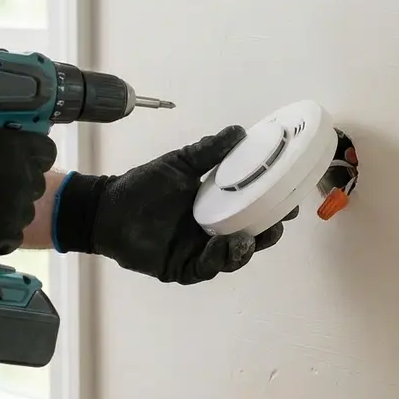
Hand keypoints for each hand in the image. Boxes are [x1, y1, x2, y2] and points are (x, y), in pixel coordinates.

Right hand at [0, 125, 56, 255]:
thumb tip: (1, 138)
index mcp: (15, 148)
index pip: (46, 151)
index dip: (34, 155)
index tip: (18, 159)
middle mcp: (23, 178)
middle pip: (36, 182)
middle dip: (20, 183)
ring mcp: (17, 210)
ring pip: (25, 211)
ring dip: (9, 210)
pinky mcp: (5, 236)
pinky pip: (13, 235)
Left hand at [53, 125, 296, 283]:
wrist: (107, 207)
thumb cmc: (144, 185)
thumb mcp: (182, 164)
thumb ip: (210, 151)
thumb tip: (240, 131)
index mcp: (219, 209)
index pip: (255, 212)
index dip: (275, 209)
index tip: (290, 200)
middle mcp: (215, 233)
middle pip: (252, 239)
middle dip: (268, 232)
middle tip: (277, 222)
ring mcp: (200, 252)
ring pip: (233, 258)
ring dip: (246, 249)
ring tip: (249, 238)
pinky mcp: (183, 268)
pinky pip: (207, 268)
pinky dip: (218, 258)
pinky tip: (224, 245)